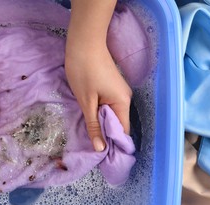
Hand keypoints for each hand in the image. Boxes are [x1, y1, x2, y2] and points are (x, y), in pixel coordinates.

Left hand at [66, 0, 131, 151]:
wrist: (83, 42)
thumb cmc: (83, 71)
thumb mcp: (86, 102)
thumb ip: (93, 126)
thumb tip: (100, 149)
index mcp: (122, 103)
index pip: (123, 131)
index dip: (114, 144)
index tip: (102, 157)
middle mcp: (126, 98)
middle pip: (119, 124)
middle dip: (107, 136)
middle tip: (93, 149)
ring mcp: (120, 92)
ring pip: (113, 115)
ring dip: (102, 125)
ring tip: (91, 138)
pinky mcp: (113, 87)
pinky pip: (109, 107)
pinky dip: (101, 114)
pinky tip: (91, 120)